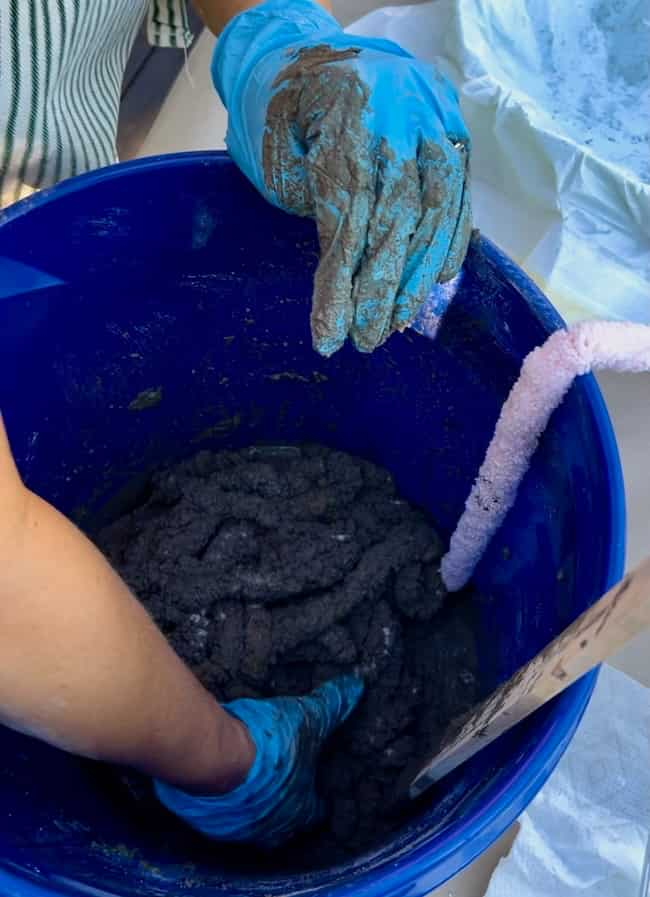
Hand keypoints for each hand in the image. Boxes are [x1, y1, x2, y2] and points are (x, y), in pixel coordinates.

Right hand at [154, 675, 363, 845]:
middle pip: (283, 823)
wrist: (216, 758)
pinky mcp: (208, 823)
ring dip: (252, 805)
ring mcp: (238, 830)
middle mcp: (272, 828)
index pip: (316, 811)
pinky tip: (221, 782)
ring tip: (250, 781)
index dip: (317, 800)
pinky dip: (223, 802)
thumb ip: (333, 704)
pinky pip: (220, 815)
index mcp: (300, 810)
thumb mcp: (308, 716)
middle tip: (281, 783)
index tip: (318, 791)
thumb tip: (357, 686)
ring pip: (251, 822)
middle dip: (284, 806)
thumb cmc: (269, 743)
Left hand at [212, 0, 470, 355]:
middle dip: (382, 291)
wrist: (310, 48)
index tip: (329, 337)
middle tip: (368, 341)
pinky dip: (450, 241)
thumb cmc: (284, 112)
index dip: (339, 284)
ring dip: (417, 277)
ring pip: (434, 211)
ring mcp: (431, 119)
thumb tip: (344, 291)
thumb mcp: (282, 159)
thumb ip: (316, 210)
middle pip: (396, 222)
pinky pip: (458, 193)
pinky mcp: (450, 128)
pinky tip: (438, 281)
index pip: (348, 219)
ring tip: (398, 324)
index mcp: (345, 117)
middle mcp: (397, 116)